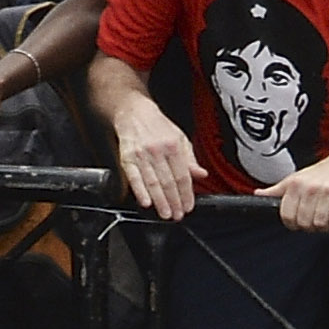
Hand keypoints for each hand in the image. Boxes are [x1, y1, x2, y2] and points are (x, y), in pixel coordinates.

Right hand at [101, 92, 195, 220]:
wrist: (133, 113)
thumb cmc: (158, 127)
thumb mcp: (180, 138)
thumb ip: (190, 159)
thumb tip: (201, 174)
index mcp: (173, 146)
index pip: (182, 175)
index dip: (186, 193)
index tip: (188, 206)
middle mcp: (158, 150)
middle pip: (168, 181)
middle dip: (174, 201)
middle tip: (177, 215)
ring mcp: (142, 154)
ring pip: (153, 182)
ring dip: (160, 201)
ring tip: (165, 213)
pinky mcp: (127, 157)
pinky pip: (134, 177)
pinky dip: (140, 191)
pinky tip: (145, 202)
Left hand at [275, 162, 328, 233]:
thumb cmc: (323, 173)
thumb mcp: (296, 178)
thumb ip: (277, 190)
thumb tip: (257, 194)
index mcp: (295, 184)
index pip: (287, 216)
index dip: (293, 224)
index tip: (300, 222)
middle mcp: (310, 187)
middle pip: (304, 223)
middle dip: (311, 226)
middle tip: (317, 219)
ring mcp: (328, 191)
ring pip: (320, 224)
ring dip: (326, 226)